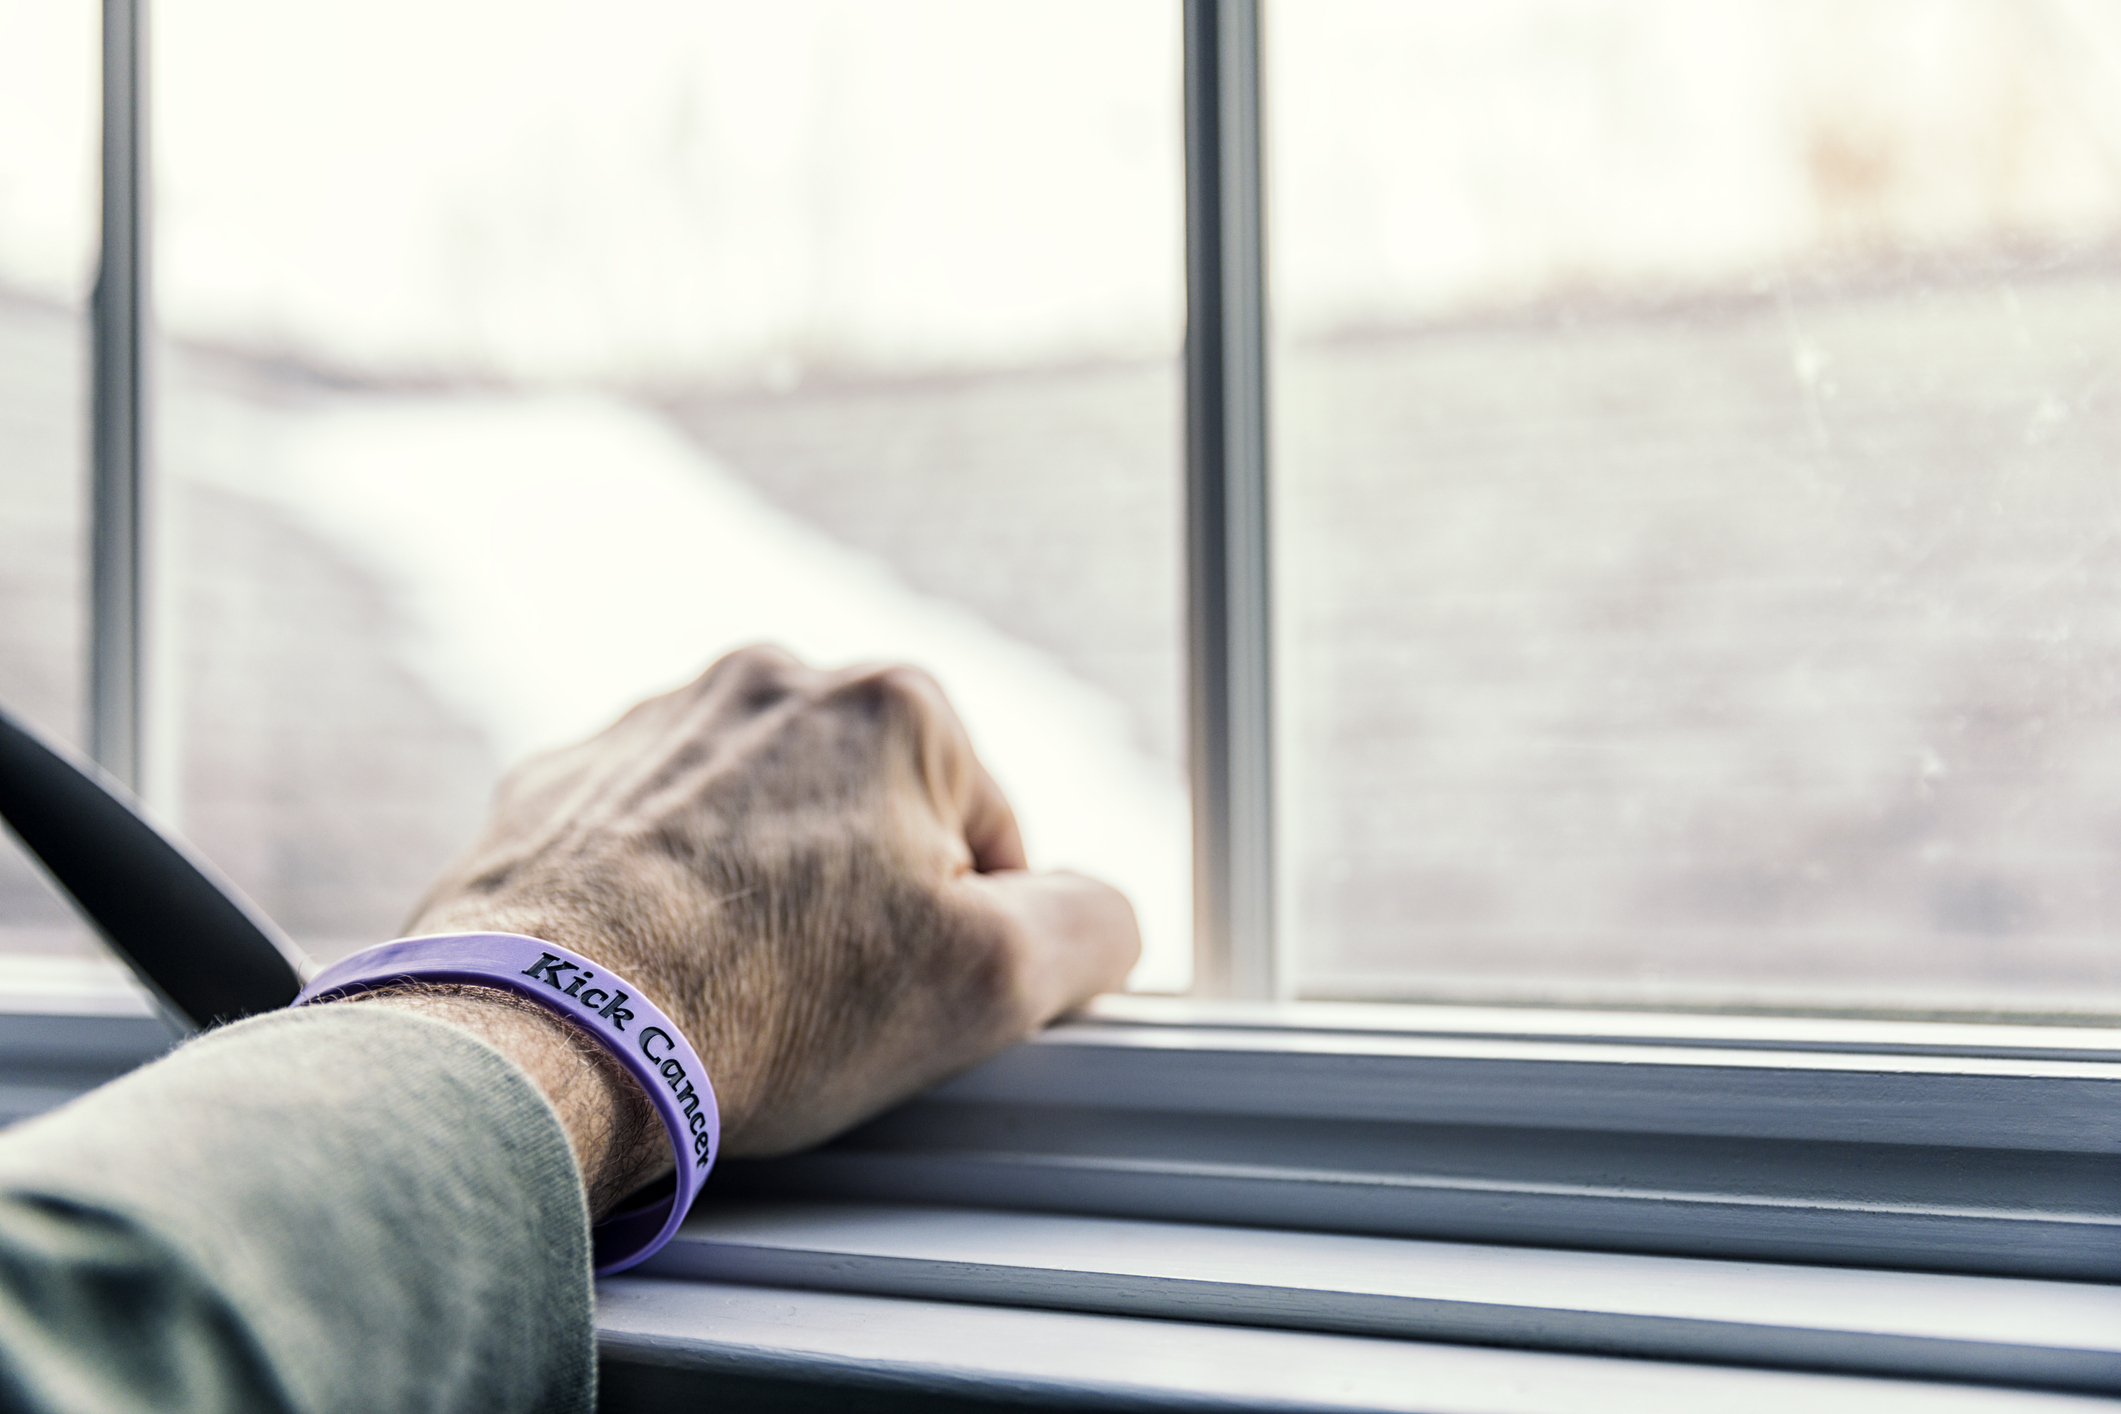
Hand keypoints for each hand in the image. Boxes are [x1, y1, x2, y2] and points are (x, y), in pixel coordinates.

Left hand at [401, 645, 1140, 1187]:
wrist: (543, 1032)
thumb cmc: (766, 1005)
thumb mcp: (990, 983)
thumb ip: (1091, 925)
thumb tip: (1099, 911)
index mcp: (892, 704)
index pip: (991, 834)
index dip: (970, 935)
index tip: (908, 994)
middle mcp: (770, 681)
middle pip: (874, 815)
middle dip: (865, 902)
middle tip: (825, 999)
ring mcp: (654, 723)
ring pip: (762, 822)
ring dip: (766, 894)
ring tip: (734, 989)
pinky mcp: (564, 778)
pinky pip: (655, 836)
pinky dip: (669, 893)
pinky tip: (660, 969)